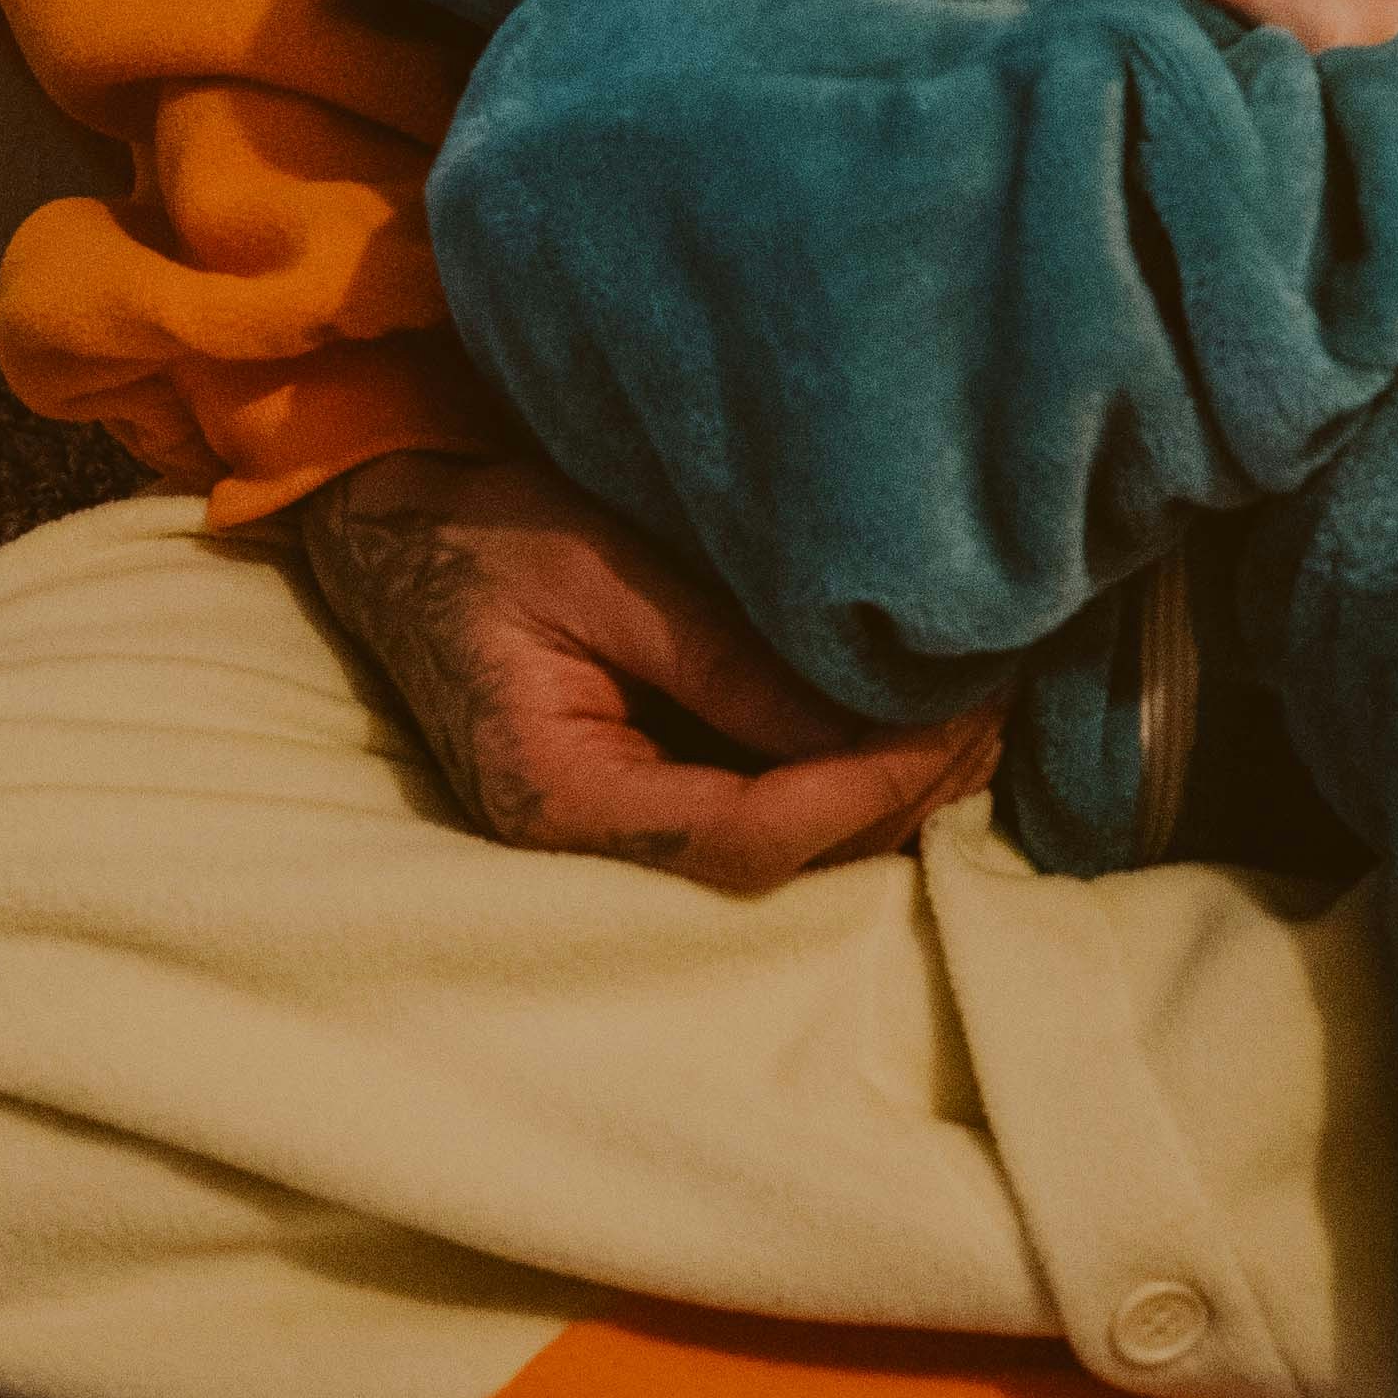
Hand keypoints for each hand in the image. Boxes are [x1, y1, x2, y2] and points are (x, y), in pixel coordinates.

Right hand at [294, 450, 999, 884]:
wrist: (400, 535)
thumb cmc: (482, 534)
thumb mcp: (600, 568)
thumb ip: (722, 654)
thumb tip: (861, 723)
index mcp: (556, 798)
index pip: (742, 836)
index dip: (859, 790)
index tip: (952, 726)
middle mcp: (589, 846)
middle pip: (781, 862)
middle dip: (898, 796)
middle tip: (997, 712)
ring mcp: (620, 834)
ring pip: (788, 851)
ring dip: (889, 794)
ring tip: (980, 713)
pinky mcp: (650, 800)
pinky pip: (768, 813)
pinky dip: (850, 777)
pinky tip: (915, 723)